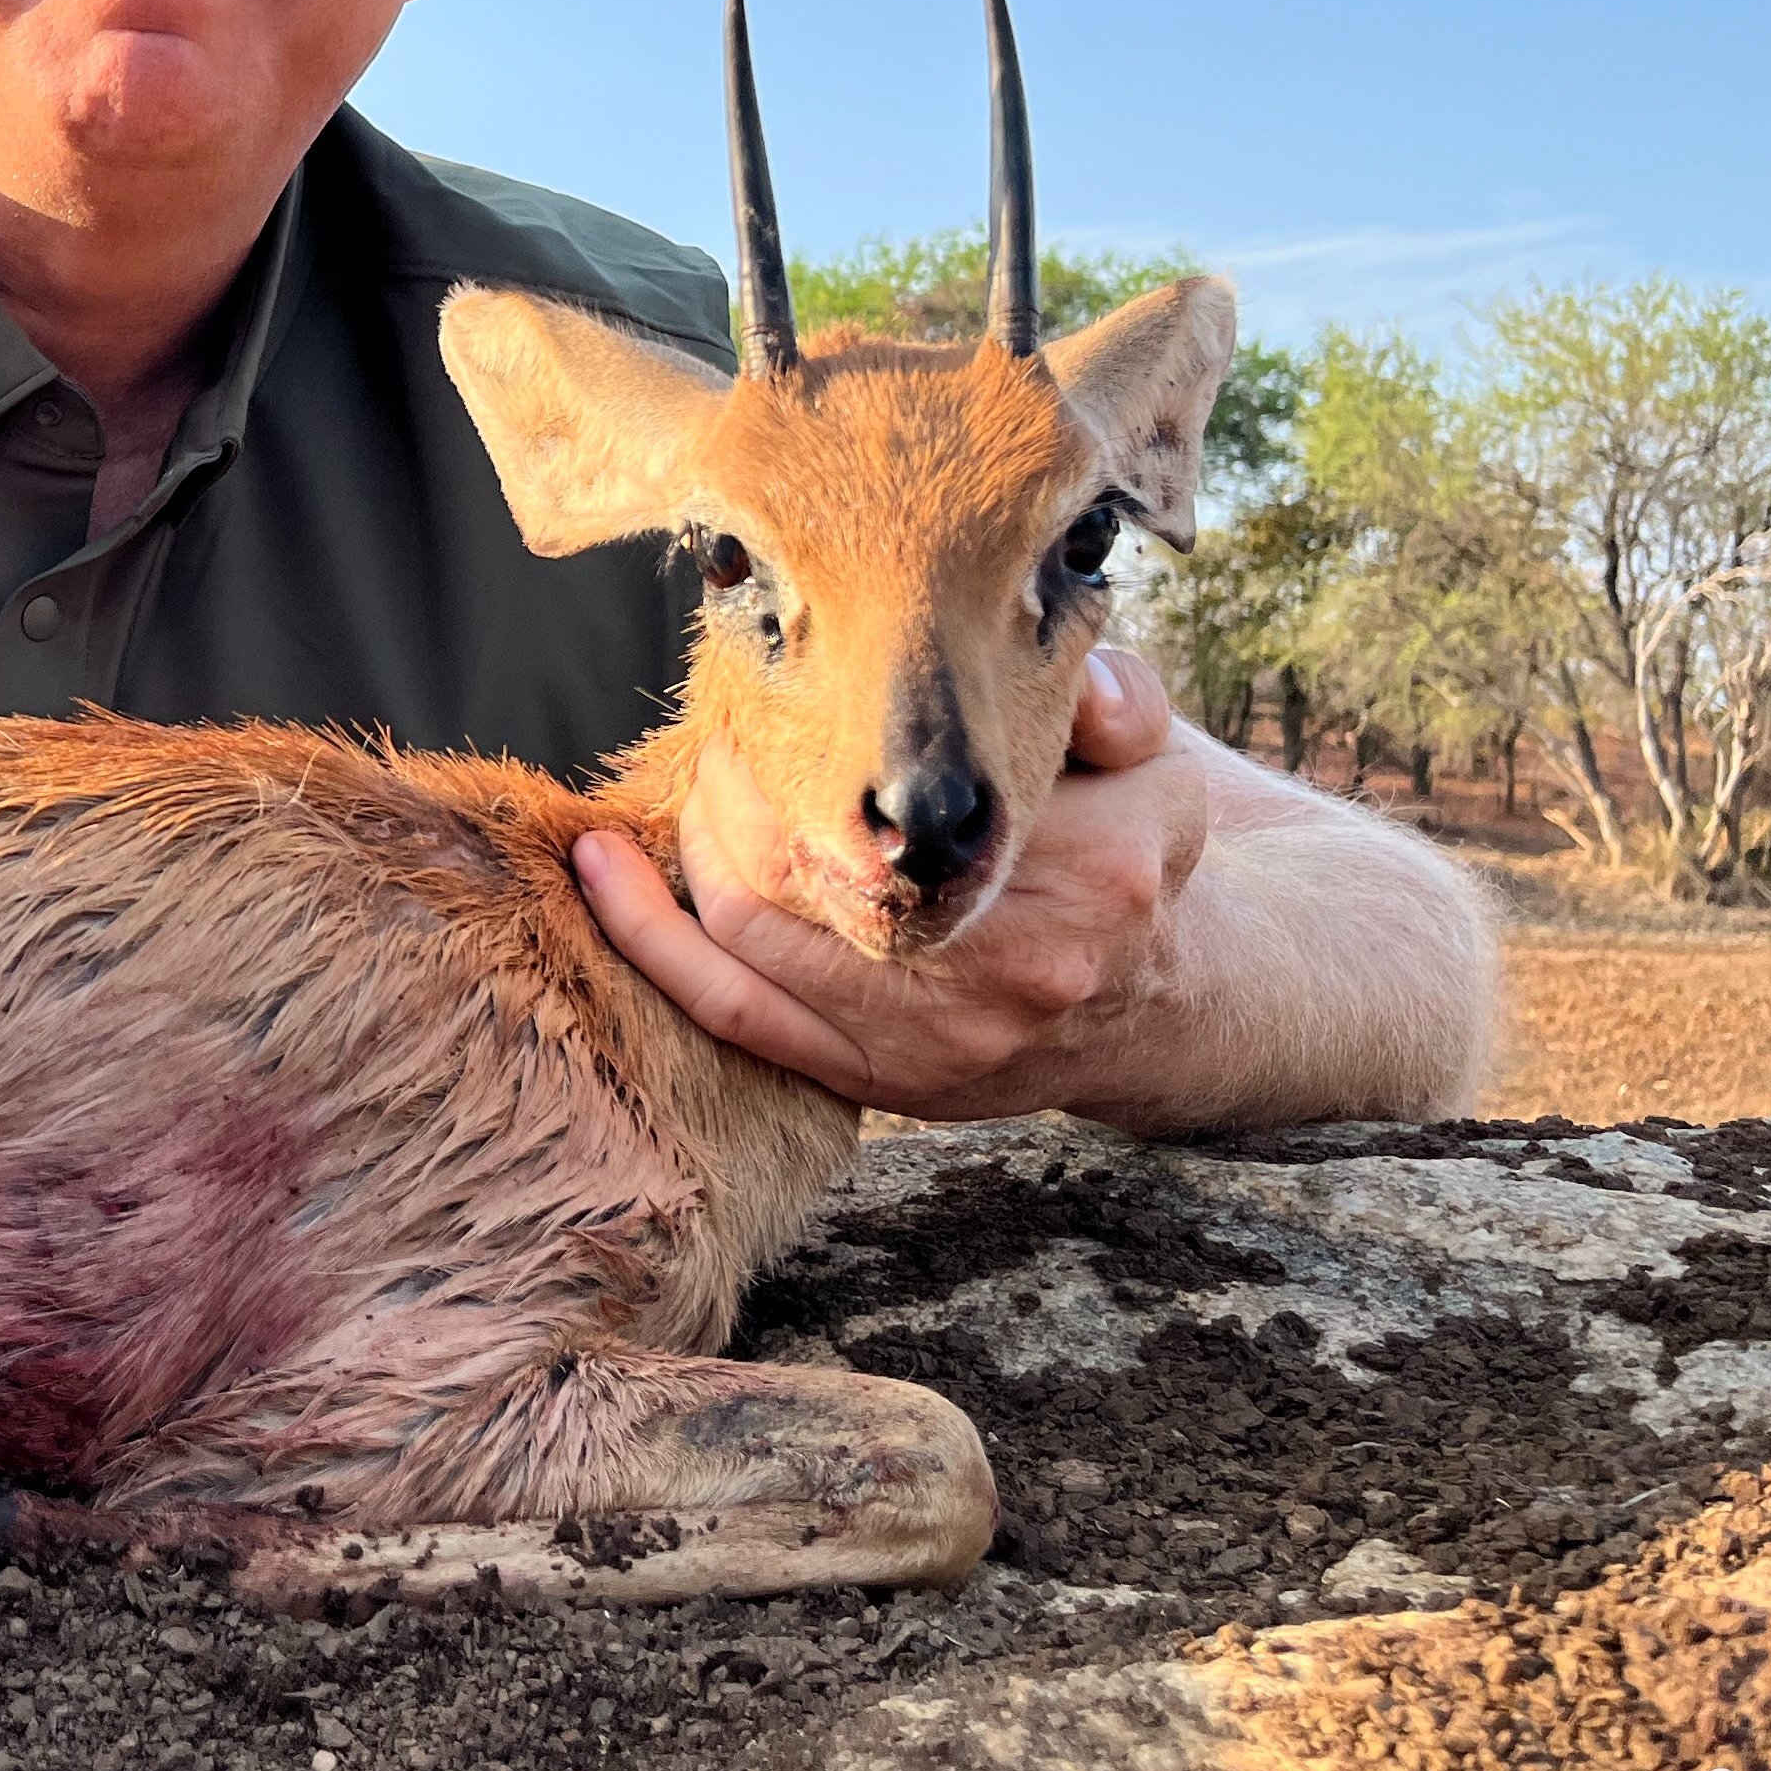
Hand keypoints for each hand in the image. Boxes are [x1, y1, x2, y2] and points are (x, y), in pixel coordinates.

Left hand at [569, 650, 1214, 1121]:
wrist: (1169, 1008)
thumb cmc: (1133, 856)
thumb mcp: (1157, 764)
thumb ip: (1120, 703)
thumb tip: (1081, 682)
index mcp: (1090, 871)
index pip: (898, 795)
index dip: (803, 734)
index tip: (763, 684)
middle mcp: (1011, 970)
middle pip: (803, 866)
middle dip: (729, 788)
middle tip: (713, 733)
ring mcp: (938, 1046)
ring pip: (752, 942)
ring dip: (685, 855)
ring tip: (673, 791)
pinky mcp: (883, 1088)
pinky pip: (737, 1017)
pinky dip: (654, 942)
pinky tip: (602, 874)